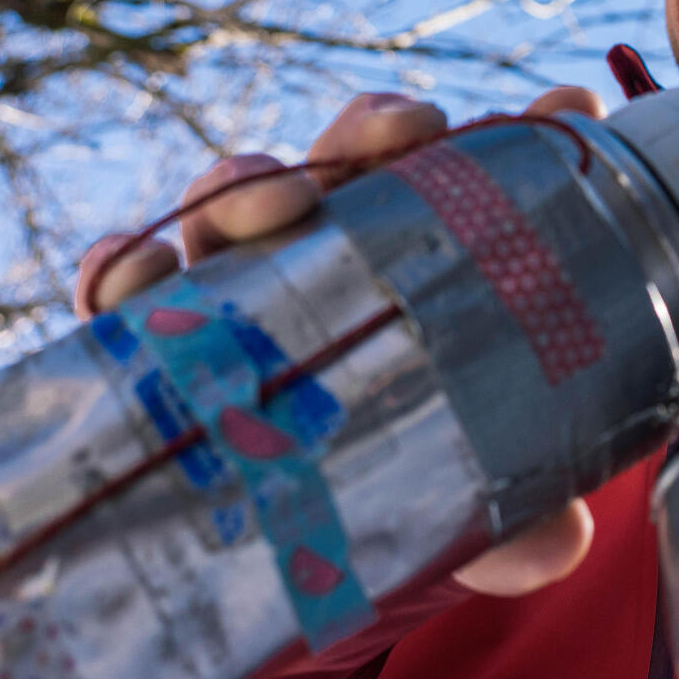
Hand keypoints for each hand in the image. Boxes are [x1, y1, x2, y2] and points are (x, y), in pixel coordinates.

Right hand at [75, 87, 605, 597]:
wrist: (321, 555)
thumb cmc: (414, 478)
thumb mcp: (475, 483)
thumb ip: (519, 501)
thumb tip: (562, 542)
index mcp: (393, 254)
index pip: (404, 166)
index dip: (417, 130)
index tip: (449, 123)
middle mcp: (309, 257)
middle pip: (324, 168)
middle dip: (351, 141)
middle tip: (389, 142)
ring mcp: (227, 292)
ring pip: (220, 210)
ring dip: (238, 189)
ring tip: (263, 205)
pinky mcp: (149, 346)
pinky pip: (117, 295)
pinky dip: (115, 269)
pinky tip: (132, 277)